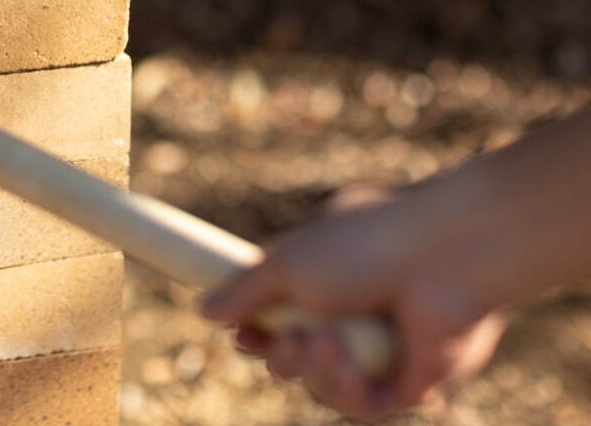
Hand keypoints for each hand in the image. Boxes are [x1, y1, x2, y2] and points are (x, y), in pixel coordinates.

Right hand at [201, 187, 505, 419]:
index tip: (240, 334)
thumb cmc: (365, 244)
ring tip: (317, 342)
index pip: (280, 317)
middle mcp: (353, 314)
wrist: (445, 256)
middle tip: (280, 343)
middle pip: (298, 358)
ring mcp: (383, 349)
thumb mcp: (287, 262)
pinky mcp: (411, 381)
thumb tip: (202, 310)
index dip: (255, 332)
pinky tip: (342, 360)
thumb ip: (245, 290)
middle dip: (280, 357)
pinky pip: (364, 403)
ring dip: (311, 369)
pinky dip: (346, 388)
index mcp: (325, 276)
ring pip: (326, 385)